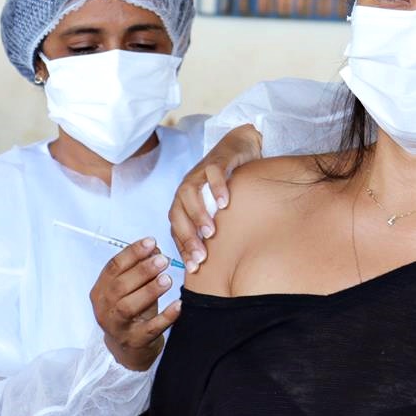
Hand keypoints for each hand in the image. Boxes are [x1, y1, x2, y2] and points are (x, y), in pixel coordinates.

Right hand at [90, 237, 181, 370]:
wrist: (128, 349)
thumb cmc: (131, 312)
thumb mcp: (132, 288)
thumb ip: (140, 268)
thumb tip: (154, 247)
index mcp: (101, 290)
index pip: (113, 267)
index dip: (132, 253)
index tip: (151, 242)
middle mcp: (104, 308)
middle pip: (119, 286)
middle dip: (142, 270)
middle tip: (163, 260)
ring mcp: (118, 327)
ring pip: (129, 307)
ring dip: (149, 291)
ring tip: (167, 279)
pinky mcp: (135, 341)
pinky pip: (150, 329)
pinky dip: (165, 317)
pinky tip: (178, 305)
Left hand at [169, 124, 261, 271]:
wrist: (239, 146)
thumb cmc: (227, 182)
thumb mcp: (217, 207)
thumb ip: (212, 227)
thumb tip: (211, 259)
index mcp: (184, 201)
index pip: (176, 227)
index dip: (183, 248)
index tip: (194, 268)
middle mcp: (187, 187)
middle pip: (177, 212)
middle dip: (187, 236)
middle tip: (200, 257)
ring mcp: (200, 172)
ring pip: (189, 192)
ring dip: (198, 214)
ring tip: (210, 232)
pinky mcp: (216, 160)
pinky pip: (213, 173)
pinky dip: (217, 187)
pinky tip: (225, 203)